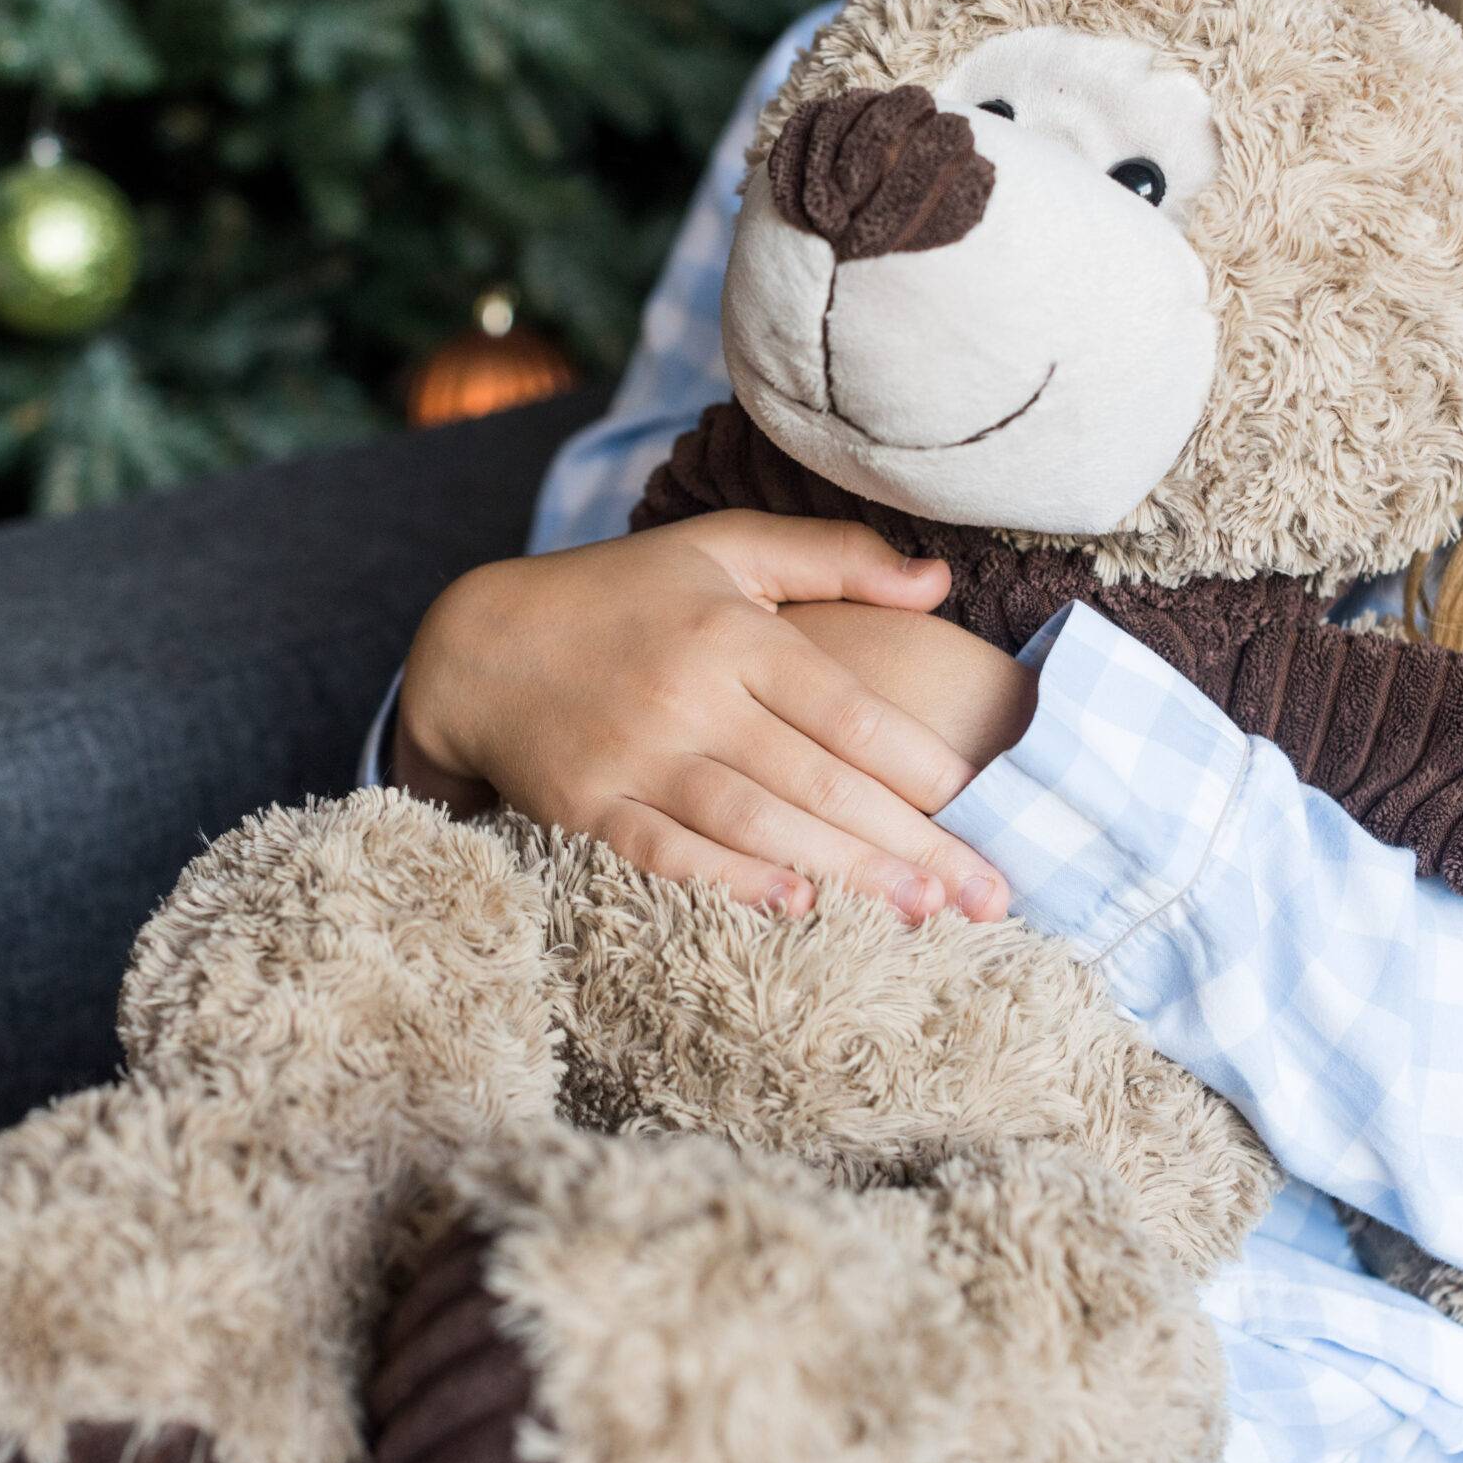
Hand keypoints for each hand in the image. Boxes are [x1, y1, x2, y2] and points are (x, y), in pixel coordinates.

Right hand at [394, 511, 1011, 920]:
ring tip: (922, 914)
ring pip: (755, 820)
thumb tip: (939, 581)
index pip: (845, 706)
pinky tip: (796, 907)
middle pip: (817, 776)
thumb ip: (833, 558)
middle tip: (985, 895)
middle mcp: (689, 691)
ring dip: (844, 872)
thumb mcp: (720, 548)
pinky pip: (669, 850)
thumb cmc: (619, 595)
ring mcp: (635, 753)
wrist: (477, 646)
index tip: (981, 806)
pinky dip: (732, 880)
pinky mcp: (587, 805)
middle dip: (908, 841)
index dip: (917, 761)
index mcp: (732, 630)